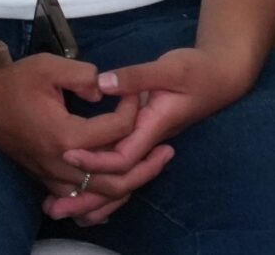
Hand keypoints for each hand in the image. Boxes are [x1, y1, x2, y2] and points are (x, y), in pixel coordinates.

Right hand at [0, 52, 169, 226]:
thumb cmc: (15, 82)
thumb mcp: (51, 67)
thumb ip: (84, 75)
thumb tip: (106, 88)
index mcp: (65, 135)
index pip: (116, 131)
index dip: (133, 109)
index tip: (136, 92)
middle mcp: (59, 162)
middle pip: (114, 178)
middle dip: (146, 166)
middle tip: (169, 149)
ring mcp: (51, 174)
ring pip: (98, 194)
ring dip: (130, 183)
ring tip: (155, 166)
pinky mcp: (45, 177)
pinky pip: (80, 197)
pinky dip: (104, 195)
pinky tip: (125, 181)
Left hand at [62, 45, 258, 203]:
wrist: (222, 75)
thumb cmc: (199, 70)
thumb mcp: (171, 67)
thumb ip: (137, 76)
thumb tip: (102, 84)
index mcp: (154, 126)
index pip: (124, 157)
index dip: (96, 160)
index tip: (68, 152)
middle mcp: (148, 140)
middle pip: (118, 179)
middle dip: (86, 193)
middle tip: (53, 202)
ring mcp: (145, 140)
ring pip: (118, 178)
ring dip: (89, 196)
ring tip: (57, 208)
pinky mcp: (141, 135)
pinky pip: (118, 166)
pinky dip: (99, 182)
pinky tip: (78, 187)